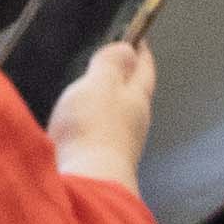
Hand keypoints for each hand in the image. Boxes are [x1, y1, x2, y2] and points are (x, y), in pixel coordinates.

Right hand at [48, 35, 159, 187]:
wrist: (86, 184)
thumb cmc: (94, 127)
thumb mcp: (101, 84)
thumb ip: (111, 64)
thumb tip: (129, 50)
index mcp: (138, 98)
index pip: (144, 69)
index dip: (141, 52)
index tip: (138, 38)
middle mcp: (135, 122)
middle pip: (134, 94)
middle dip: (126, 78)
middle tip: (114, 62)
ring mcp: (119, 144)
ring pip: (118, 115)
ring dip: (108, 102)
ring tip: (93, 90)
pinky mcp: (100, 161)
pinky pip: (99, 133)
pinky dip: (92, 122)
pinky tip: (79, 124)